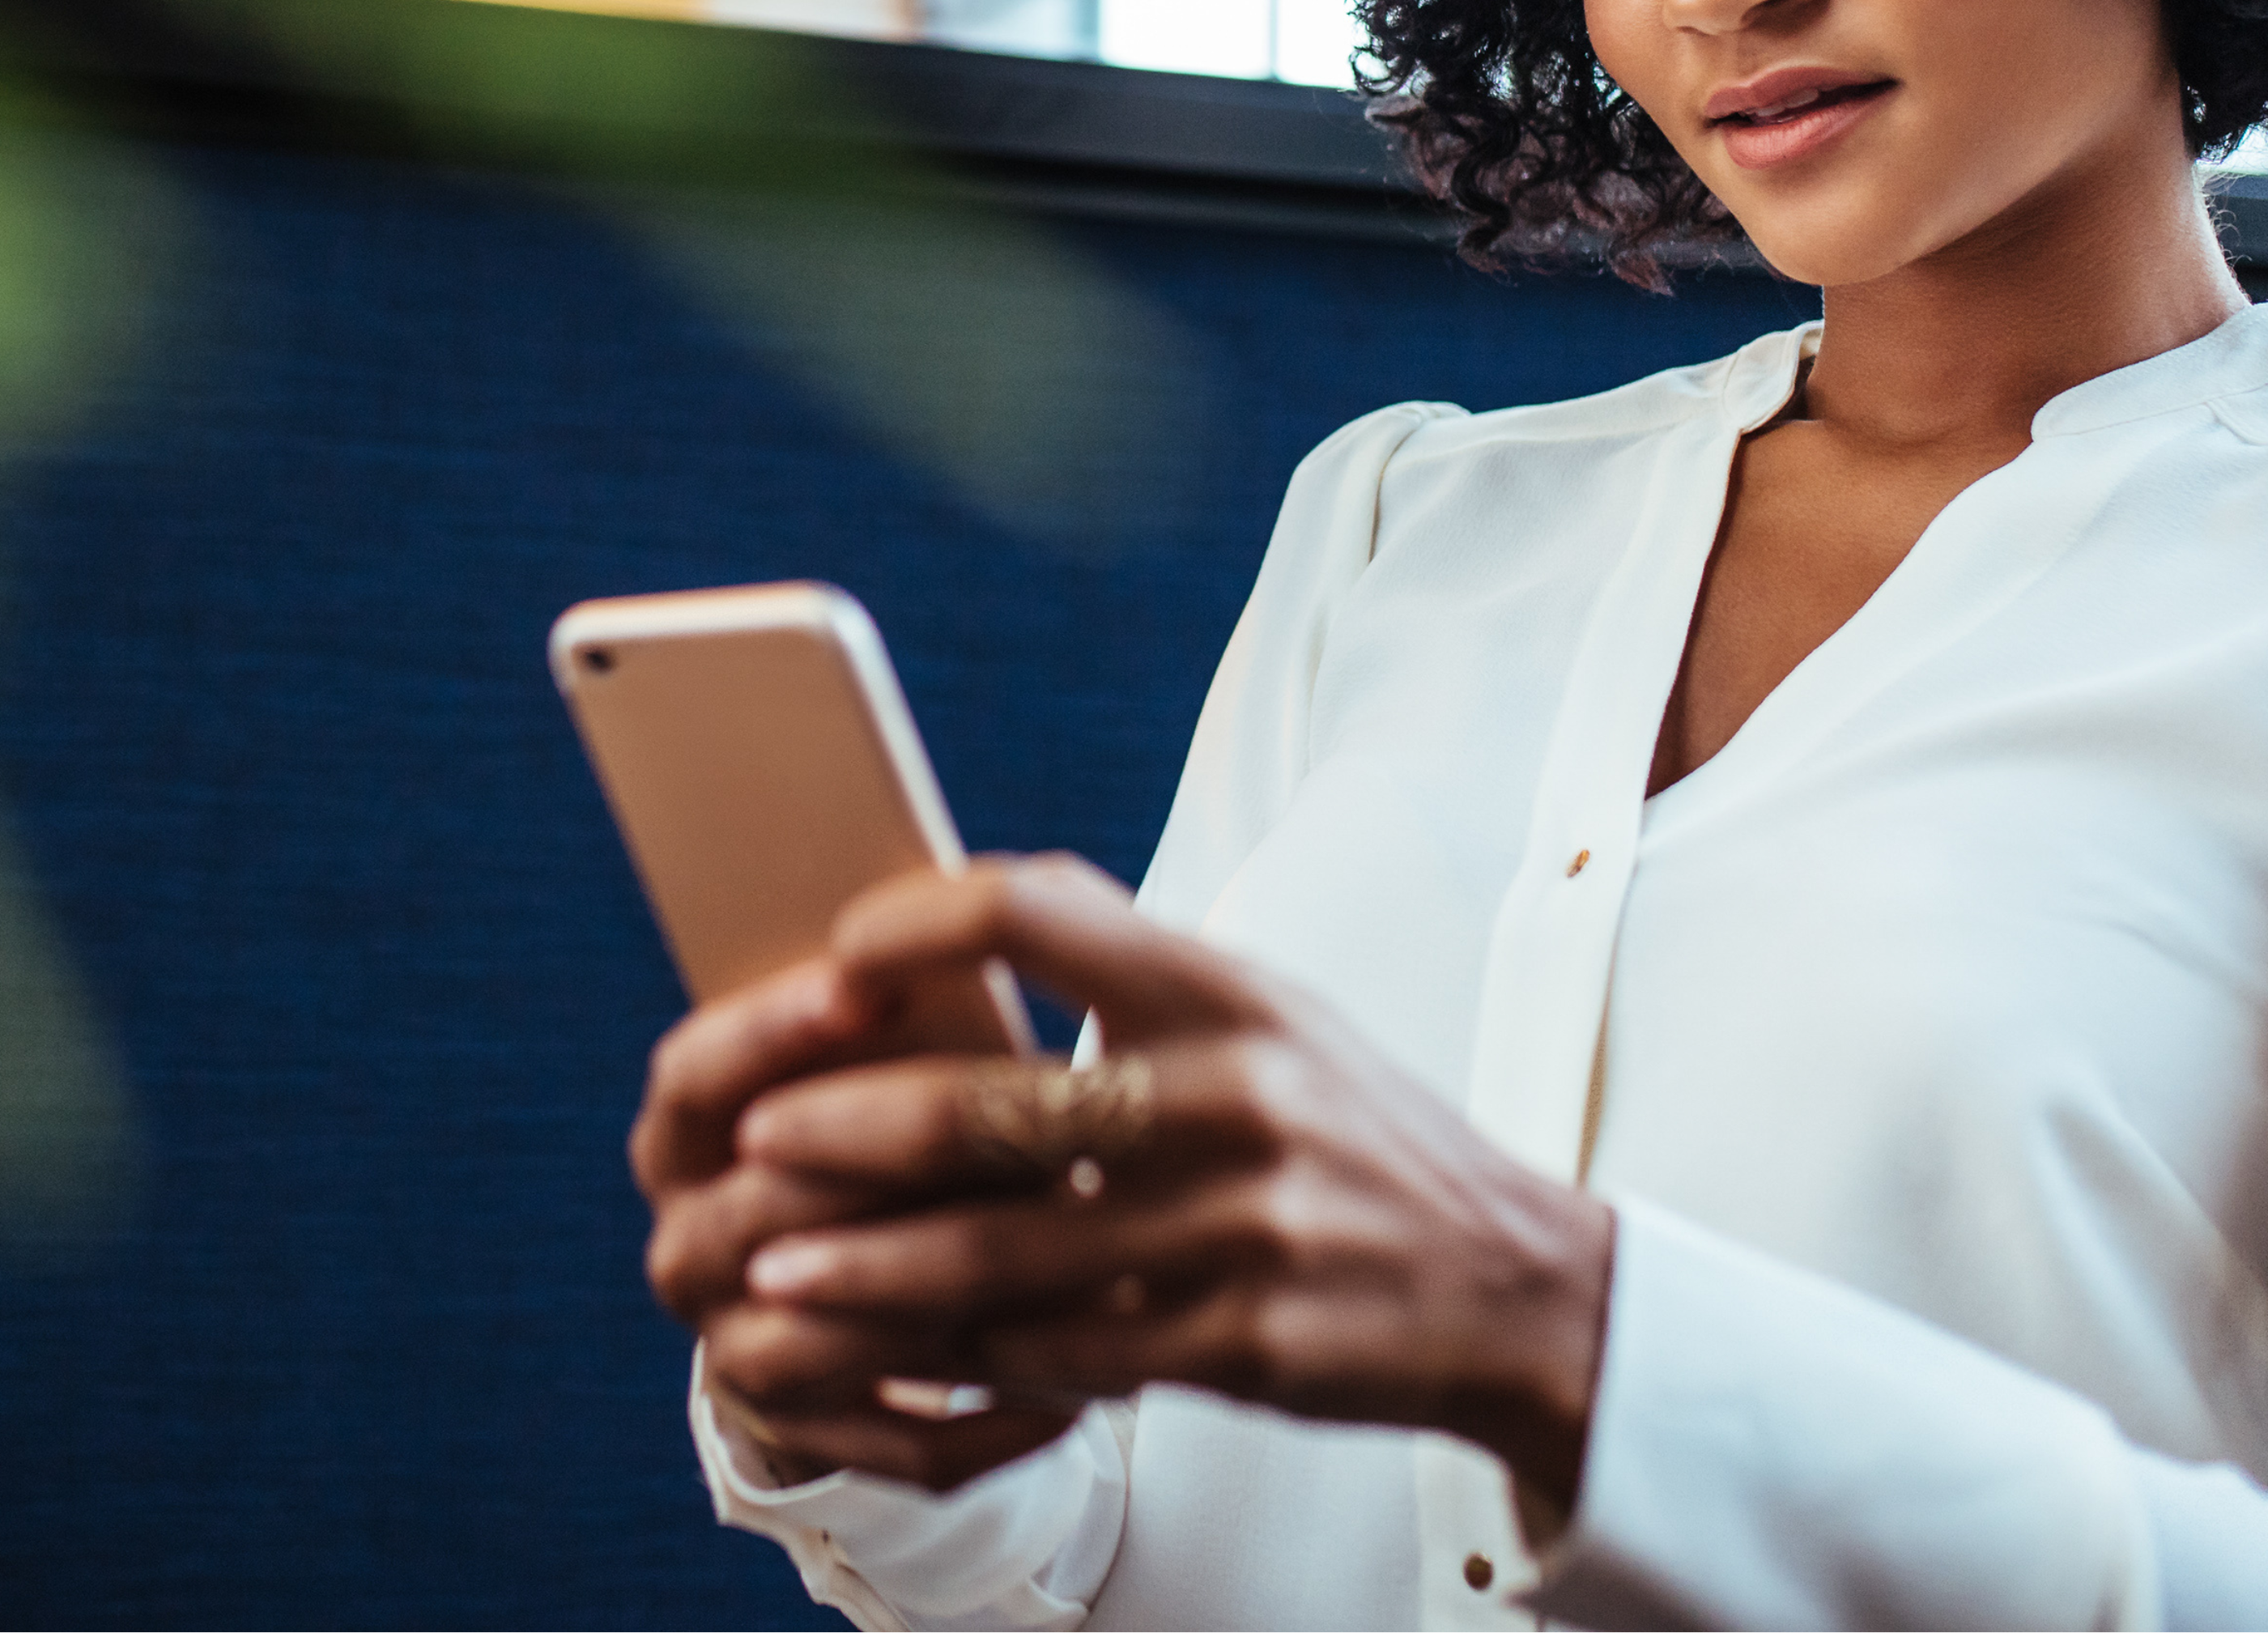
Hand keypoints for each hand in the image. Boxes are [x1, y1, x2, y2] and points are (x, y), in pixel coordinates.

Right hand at [632, 936, 1086, 1489]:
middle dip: (886, 1171)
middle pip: (765, 1209)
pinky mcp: (815, 1443)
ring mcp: (739, 1353)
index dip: (770, 1030)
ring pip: (830, 1338)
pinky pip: (906, 1448)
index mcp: (683, 1138)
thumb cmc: (903, 1121)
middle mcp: (689, 1249)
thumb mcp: (885, 1054)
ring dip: (947, 1306)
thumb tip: (976, 923)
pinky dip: (995, 1419)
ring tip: (1068, 1275)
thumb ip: (904, 1005)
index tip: (868, 984)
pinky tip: (1084, 1391)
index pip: (693, 1075)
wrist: (872, 1270)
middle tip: (1009, 1132)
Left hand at [728, 855, 1617, 1514]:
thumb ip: (1131, 969)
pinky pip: (1068, 1354)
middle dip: (847, 1129)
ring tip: (772, 1276)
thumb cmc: (1350, 1135)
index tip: (831, 956)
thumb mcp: (1267, 1015)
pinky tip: (899, 1355)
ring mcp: (1242, 1228)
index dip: (917, 926)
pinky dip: (970, 1355)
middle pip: (994, 1104)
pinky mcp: (1243, 1342)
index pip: (1041, 912)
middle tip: (752, 1144)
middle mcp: (1236, 1097)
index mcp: (1227, 991)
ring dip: (869, 1270)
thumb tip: (955, 916)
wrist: (1514, 1282)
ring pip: (1006, 1254)